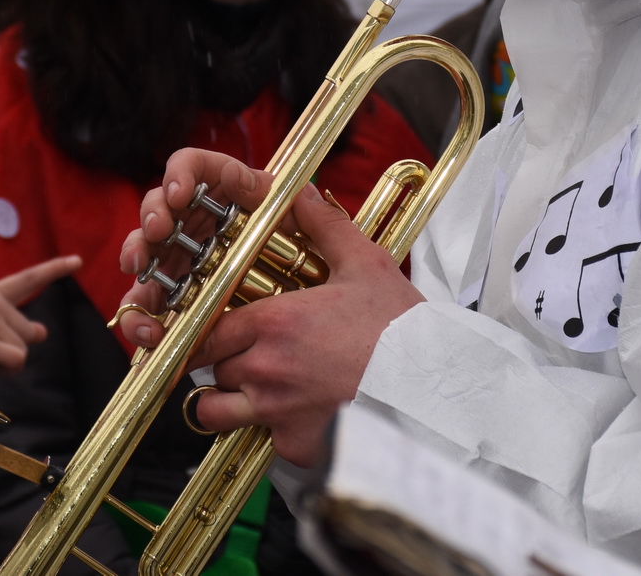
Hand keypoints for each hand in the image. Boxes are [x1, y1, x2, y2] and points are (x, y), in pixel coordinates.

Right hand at [0, 255, 80, 372]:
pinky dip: (9, 369)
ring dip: (10, 360)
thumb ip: (11, 322)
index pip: (28, 278)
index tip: (78, 261)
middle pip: (29, 329)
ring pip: (24, 348)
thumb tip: (42, 332)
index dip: (55, 269)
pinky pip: (17, 359)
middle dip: (17, 345)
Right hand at [116, 148, 273, 347]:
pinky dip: (138, 315)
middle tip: (158, 229)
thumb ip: (262, 190)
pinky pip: (143, 301)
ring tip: (137, 267)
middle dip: (153, 215)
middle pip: (157, 204)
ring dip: (135, 254)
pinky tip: (149, 328)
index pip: (188, 165)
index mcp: (214, 187)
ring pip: (141, 248)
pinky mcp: (166, 289)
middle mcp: (186, 216)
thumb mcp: (279, 208)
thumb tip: (236, 176)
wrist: (289, 283)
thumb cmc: (283, 235)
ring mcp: (173, 252)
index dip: (179, 174)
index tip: (181, 194)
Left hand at [189, 183, 420, 465]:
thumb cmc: (400, 329)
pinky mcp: (295, 446)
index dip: (210, 329)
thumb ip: (324, 227)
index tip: (220, 328)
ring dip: (226, 403)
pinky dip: (273, 431)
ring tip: (252, 392)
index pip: (207, 329)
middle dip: (222, 362)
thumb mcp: (364, 266)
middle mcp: (264, 369)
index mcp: (273, 322)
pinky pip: (263, 441)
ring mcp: (276, 412)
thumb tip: (302, 194)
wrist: (433, 388)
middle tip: (246, 355)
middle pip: (210, 369)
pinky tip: (299, 415)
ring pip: (217, 412)